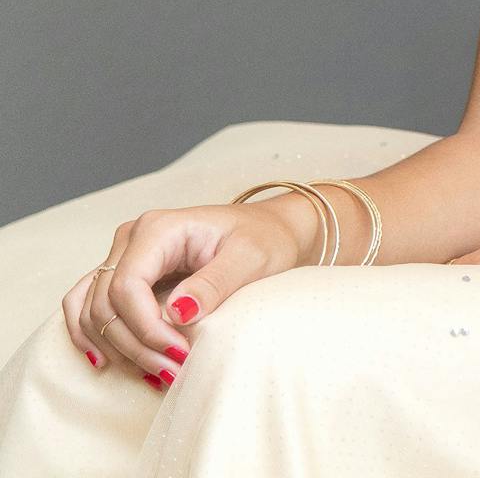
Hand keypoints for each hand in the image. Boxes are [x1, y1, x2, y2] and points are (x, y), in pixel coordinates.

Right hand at [64, 201, 308, 390]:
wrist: (270, 230)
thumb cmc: (265, 238)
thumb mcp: (252, 258)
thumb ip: (215, 283)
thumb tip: (177, 312)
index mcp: (160, 228)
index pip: (127, 286)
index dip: (146, 327)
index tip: (178, 354)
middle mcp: (132, 239)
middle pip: (106, 303)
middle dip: (135, 345)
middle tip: (172, 372)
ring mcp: (123, 256)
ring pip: (92, 310)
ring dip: (116, 347)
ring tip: (154, 373)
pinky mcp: (124, 273)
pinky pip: (87, 305)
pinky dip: (91, 335)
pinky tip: (105, 361)